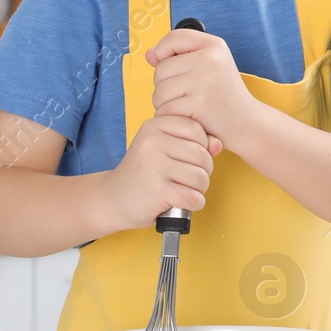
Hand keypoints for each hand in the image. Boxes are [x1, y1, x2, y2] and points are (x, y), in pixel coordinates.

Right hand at [103, 114, 222, 230]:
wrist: (112, 198)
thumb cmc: (144, 173)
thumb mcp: (164, 149)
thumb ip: (192, 143)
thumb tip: (218, 144)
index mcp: (154, 126)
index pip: (197, 129)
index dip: (202, 146)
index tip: (190, 158)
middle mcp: (153, 142)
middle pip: (202, 155)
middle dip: (203, 171)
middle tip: (188, 178)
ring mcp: (154, 166)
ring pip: (201, 177)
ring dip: (199, 189)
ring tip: (184, 189)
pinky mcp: (157, 190)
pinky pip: (193, 197)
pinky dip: (194, 203)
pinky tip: (182, 201)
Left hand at [147, 27, 258, 147]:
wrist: (247, 124)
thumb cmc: (223, 96)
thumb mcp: (208, 68)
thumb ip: (178, 58)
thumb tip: (149, 54)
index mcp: (214, 45)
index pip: (173, 38)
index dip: (163, 52)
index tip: (171, 67)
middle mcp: (210, 58)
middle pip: (161, 69)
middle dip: (165, 86)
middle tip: (187, 96)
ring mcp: (204, 81)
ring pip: (160, 92)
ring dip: (166, 105)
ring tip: (188, 107)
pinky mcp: (198, 104)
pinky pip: (165, 110)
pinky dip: (172, 118)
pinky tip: (189, 118)